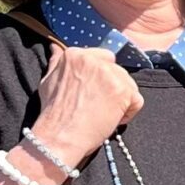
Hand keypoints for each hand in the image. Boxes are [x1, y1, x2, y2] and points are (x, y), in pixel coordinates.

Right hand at [29, 45, 142, 166]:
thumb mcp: (48, 81)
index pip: (103, 58)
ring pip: (128, 84)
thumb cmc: (53, 114)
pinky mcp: (122, 91)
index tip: (93, 92)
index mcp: (75, 55)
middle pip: (117, 70)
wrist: (59, 137)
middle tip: (99, 106)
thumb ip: (57, 62)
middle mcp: (93, 60)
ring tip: (104, 114)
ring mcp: (109, 74)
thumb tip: (56, 47)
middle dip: (112, 88)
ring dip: (121, 100)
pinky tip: (113, 120)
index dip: (101, 78)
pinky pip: (136, 99)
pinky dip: (129, 112)